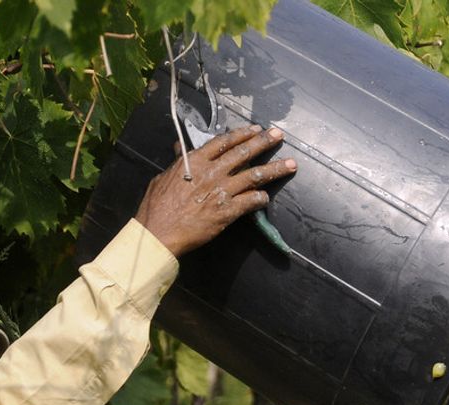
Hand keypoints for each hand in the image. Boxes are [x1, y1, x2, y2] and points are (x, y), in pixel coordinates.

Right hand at [136, 126, 296, 257]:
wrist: (159, 231)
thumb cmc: (157, 206)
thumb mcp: (164, 176)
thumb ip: (178, 161)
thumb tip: (180, 148)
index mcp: (196, 160)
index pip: (224, 142)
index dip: (242, 134)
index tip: (256, 129)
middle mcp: (213, 172)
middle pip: (244, 153)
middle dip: (264, 143)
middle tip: (279, 136)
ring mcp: (222, 191)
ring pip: (254, 176)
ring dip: (274, 169)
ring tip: (291, 164)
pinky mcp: (227, 212)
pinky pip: (250, 202)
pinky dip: (261, 198)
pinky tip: (266, 197)